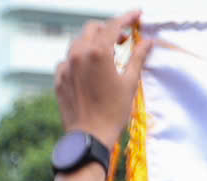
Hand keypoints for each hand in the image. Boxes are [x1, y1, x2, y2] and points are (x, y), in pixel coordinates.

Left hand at [57, 12, 152, 151]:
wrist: (89, 138)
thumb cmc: (113, 112)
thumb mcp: (130, 82)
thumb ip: (138, 57)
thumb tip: (148, 41)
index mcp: (98, 52)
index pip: (114, 25)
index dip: (127, 17)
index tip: (137, 15)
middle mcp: (78, 55)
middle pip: (93, 28)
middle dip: (109, 29)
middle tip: (123, 40)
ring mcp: (65, 67)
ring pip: (77, 42)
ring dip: (93, 42)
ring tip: (107, 53)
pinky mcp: (58, 80)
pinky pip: (67, 60)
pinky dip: (78, 58)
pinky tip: (88, 68)